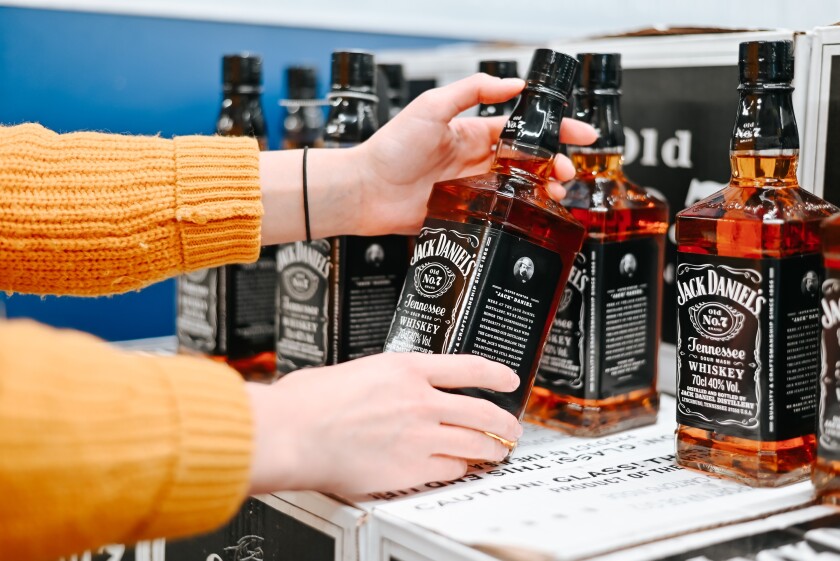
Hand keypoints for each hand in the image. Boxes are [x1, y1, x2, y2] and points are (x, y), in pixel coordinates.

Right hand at [246, 353, 522, 495]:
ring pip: (475, 443)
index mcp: (405, 368)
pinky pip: (451, 470)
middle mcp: (420, 401)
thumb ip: (385, 379)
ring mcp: (419, 436)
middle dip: (504, 422)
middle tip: (512, 427)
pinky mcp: (410, 469)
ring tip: (498, 452)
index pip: (468, 367)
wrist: (292, 434)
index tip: (508, 378)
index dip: (495, 373)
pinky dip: (461, 470)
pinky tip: (462, 469)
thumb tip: (392, 387)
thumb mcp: (356, 371)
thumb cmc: (308, 403)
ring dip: (493, 449)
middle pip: (481, 410)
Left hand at [353, 73, 597, 234]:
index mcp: (472, 134)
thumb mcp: (432, 106)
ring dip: (542, 190)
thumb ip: (472, 91)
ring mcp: (473, 189)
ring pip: (519, 190)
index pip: (521, 130)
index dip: (552, 131)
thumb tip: (512, 83)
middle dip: (555, 165)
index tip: (577, 133)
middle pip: (527, 163)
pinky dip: (520, 214)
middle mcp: (475, 161)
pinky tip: (532, 213)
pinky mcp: (465, 215)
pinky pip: (499, 214)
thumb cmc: (391, 148)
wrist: (367, 190)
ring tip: (556, 193)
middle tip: (568, 171)